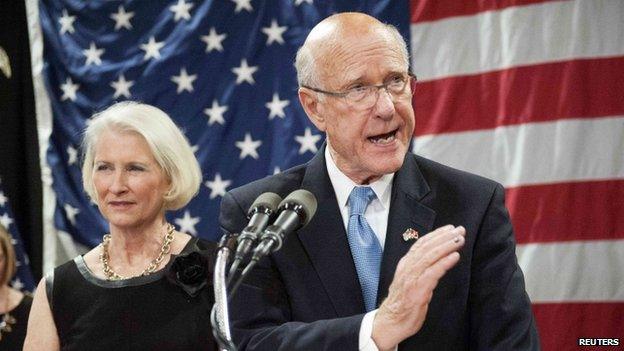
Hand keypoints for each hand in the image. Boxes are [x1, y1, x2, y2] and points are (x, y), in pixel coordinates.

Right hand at [372, 225, 465, 350]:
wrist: (390, 322)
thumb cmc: (402, 303)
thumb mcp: (410, 281)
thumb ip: (420, 270)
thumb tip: (436, 262)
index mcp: (406, 264)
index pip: (421, 244)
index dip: (436, 234)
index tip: (449, 229)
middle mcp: (408, 267)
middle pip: (427, 246)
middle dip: (445, 237)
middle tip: (460, 230)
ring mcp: (412, 277)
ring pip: (430, 256)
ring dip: (447, 246)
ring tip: (460, 240)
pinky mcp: (418, 289)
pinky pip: (433, 272)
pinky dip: (444, 262)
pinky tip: (455, 256)